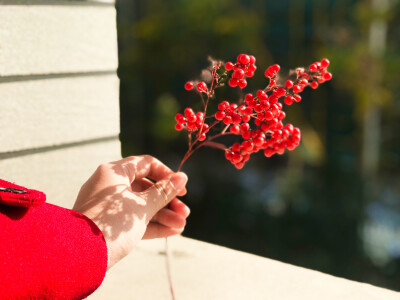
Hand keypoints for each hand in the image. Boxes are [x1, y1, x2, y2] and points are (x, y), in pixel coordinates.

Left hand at [73, 155, 188, 268]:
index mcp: (114, 173)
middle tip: (185, 212)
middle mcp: (109, 186)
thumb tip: (182, 177)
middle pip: (146, 187)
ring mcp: (108, 206)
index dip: (166, 175)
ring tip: (181, 225)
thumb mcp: (142, 207)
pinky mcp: (108, 224)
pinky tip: (172, 230)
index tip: (181, 188)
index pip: (145, 164)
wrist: (80, 258)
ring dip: (163, 215)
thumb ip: (164, 192)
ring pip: (141, 205)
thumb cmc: (111, 225)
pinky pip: (133, 220)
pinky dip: (151, 224)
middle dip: (168, 201)